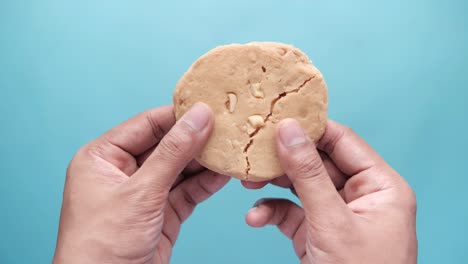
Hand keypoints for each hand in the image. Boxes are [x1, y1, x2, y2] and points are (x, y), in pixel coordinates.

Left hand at [53, 104, 229, 263]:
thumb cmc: (103, 244)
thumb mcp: (141, 192)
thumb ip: (173, 152)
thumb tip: (199, 117)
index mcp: (103, 157)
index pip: (146, 125)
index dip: (178, 116)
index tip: (208, 107)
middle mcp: (122, 172)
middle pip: (166, 146)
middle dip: (195, 139)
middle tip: (226, 127)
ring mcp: (144, 193)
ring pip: (180, 169)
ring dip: (204, 162)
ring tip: (230, 149)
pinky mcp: (161, 213)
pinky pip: (187, 191)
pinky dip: (205, 184)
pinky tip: (224, 174)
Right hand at [243, 119, 416, 263]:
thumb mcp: (331, 221)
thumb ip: (307, 174)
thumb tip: (289, 130)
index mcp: (380, 186)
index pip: (343, 141)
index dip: (311, 128)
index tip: (279, 117)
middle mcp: (360, 196)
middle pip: (317, 162)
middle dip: (284, 160)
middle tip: (256, 150)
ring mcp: (336, 214)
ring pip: (300, 186)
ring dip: (273, 185)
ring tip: (248, 182)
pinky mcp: (317, 232)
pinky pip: (292, 212)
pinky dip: (272, 212)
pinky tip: (256, 217)